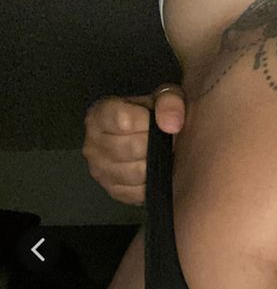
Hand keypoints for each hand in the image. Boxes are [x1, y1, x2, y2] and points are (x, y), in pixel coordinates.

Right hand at [83, 85, 184, 203]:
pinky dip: (152, 182)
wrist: (149, 137)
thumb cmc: (153, 115)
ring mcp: (100, 170)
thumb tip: (171, 124)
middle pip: (131, 148)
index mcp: (99, 115)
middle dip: (154, 144)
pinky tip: (154, 169)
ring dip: (155, 164)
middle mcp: (92, 144)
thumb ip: (169, 102)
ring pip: (136, 172)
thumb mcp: (164, 97)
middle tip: (161, 140)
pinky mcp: (113, 191)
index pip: (122, 121)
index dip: (146, 122)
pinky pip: (139, 192)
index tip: (153, 121)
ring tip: (159, 153)